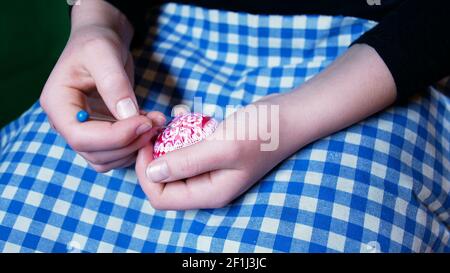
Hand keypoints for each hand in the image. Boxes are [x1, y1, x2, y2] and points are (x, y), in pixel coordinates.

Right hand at [40, 0, 164, 171]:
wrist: (101, 43)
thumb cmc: (97, 42)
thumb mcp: (103, 53)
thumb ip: (114, 83)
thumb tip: (128, 115)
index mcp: (57, 104)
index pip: (81, 137)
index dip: (115, 137)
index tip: (145, 123)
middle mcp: (66, 123)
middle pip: (96, 153)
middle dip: (130, 143)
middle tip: (157, 123)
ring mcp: (84, 131)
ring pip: (108, 159)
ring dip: (136, 147)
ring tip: (157, 122)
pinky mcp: (101, 133)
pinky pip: (118, 152)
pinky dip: (137, 144)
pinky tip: (151, 124)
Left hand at [136, 95, 291, 209]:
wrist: (289, 115)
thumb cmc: (261, 132)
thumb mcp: (223, 146)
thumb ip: (186, 162)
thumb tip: (151, 173)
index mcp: (209, 193)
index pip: (161, 198)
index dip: (146, 173)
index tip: (145, 142)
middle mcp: (208, 186)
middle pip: (164, 183)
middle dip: (152, 158)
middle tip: (153, 129)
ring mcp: (211, 170)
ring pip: (173, 165)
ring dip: (165, 144)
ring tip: (166, 121)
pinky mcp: (213, 154)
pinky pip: (186, 150)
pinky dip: (178, 136)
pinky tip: (183, 117)